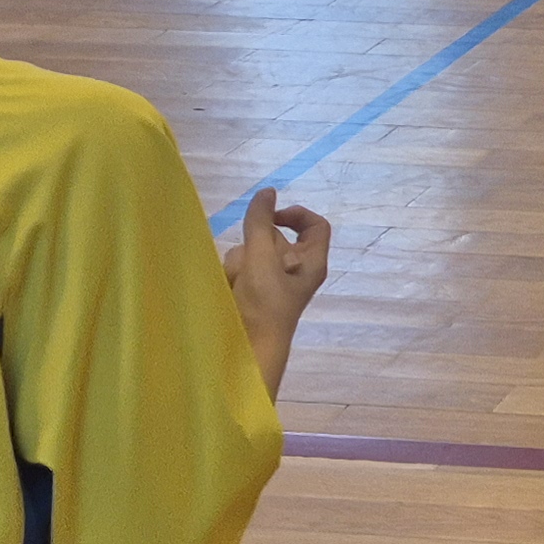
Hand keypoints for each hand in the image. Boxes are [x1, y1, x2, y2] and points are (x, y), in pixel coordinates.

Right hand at [221, 188, 331, 369]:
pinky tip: (228, 290)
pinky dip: (230, 277)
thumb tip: (267, 192)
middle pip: (272, 238)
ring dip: (239, 265)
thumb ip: (260, 224)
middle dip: (254, 246)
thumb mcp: (262, 259)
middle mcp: (292, 270)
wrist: (244, 351)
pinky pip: (236, 270)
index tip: (273, 216)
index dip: (297, 214)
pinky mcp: (248, 293)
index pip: (315, 226)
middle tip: (250, 263)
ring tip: (239, 284)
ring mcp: (269, 282)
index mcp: (310, 263)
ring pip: (249, 253)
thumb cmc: (263, 305)